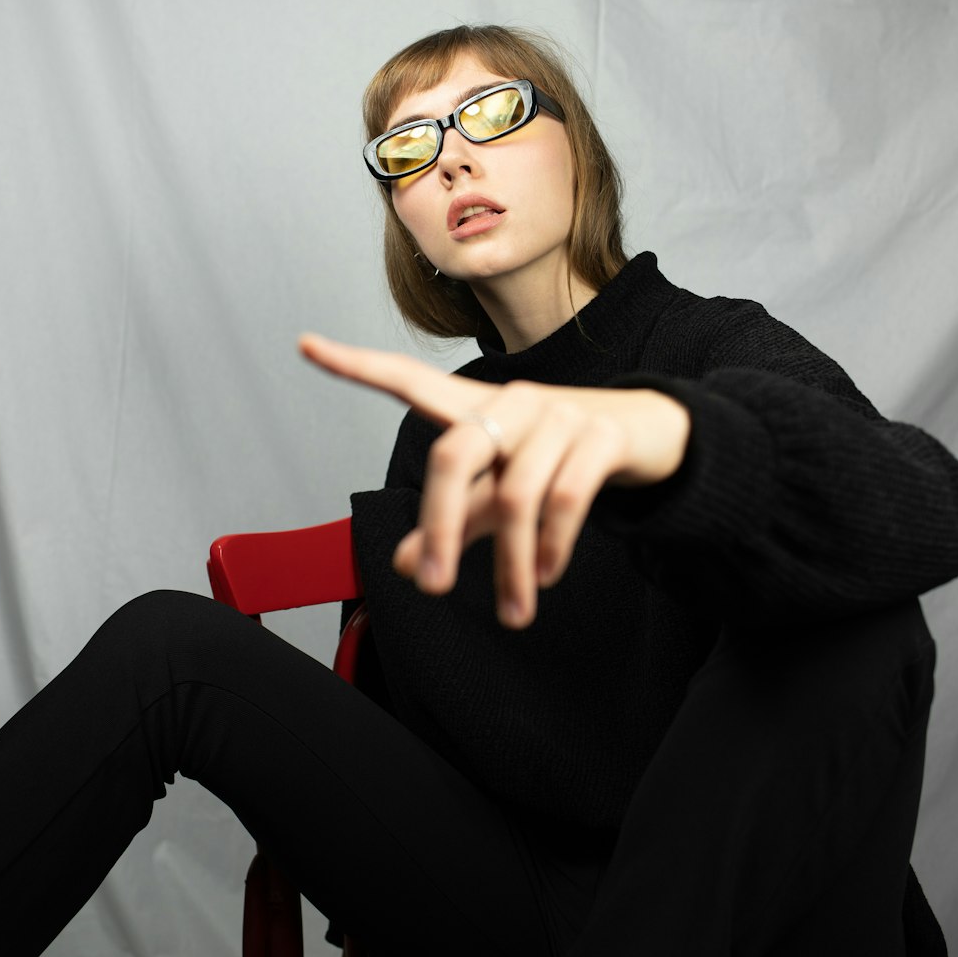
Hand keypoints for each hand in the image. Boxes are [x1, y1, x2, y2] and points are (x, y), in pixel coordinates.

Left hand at [299, 334, 690, 627]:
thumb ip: (456, 518)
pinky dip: (553, 545)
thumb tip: (401, 562)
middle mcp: (510, 404)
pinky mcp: (600, 436)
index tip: (304, 344)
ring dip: (511, 565)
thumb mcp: (503, 488)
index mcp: (477, 411)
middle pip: (453, 455)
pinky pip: (565, 497)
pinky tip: (547, 576)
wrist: (653, 434)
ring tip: (514, 611)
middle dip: (437, 525)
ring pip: (515, 495)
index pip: (408, 380)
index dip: (356, 365)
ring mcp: (557, 416)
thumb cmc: (561, 458)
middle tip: (432, 587)